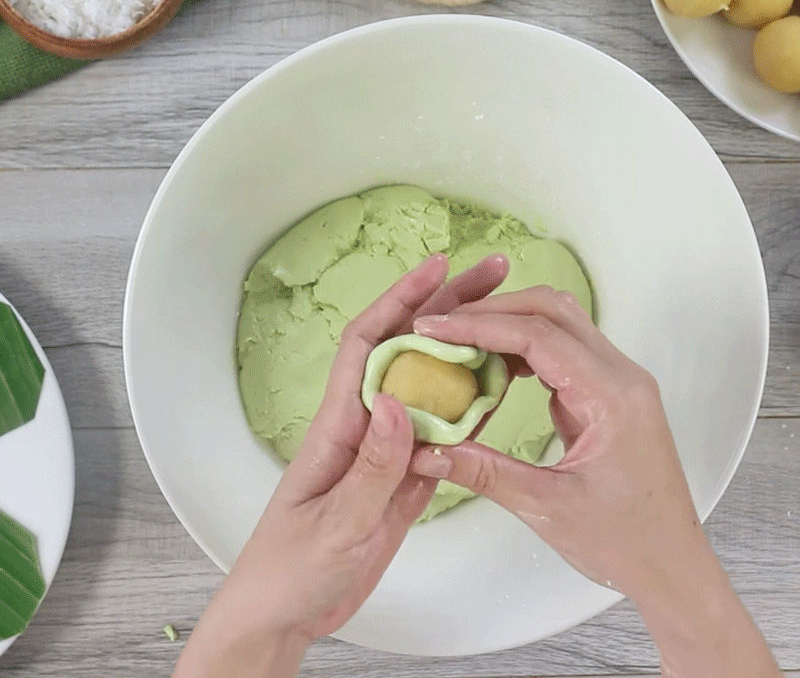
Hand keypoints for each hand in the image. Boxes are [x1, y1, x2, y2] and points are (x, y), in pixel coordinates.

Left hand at [172, 253, 509, 677]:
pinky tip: (493, 398)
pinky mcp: (401, 482)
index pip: (369, 343)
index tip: (438, 268)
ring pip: (430, 390)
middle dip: (447, 310)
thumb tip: (399, 403)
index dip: (401, 300)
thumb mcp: (334, 523)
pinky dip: (467, 414)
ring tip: (507, 329)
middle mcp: (364, 427)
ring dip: (464, 357)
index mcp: (338, 425)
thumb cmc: (289, 570)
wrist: (284, 615)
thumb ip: (371, 469)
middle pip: (408, 353)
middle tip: (492, 279)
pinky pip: (439, 437)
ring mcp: (385, 453)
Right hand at [410, 286, 780, 677]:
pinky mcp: (607, 392)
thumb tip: (425, 451)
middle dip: (491, 311)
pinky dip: (522, 347)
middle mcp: (620, 375)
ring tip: (459, 342)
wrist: (672, 564)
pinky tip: (491, 367)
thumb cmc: (625, 541)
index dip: (480, 325)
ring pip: (558, 323)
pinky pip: (562, 350)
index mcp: (612, 396)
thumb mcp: (547, 507)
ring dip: (507, 324)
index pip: (538, 335)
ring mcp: (616, 380)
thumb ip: (484, 472)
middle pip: (551, 311)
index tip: (434, 328)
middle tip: (441, 327)